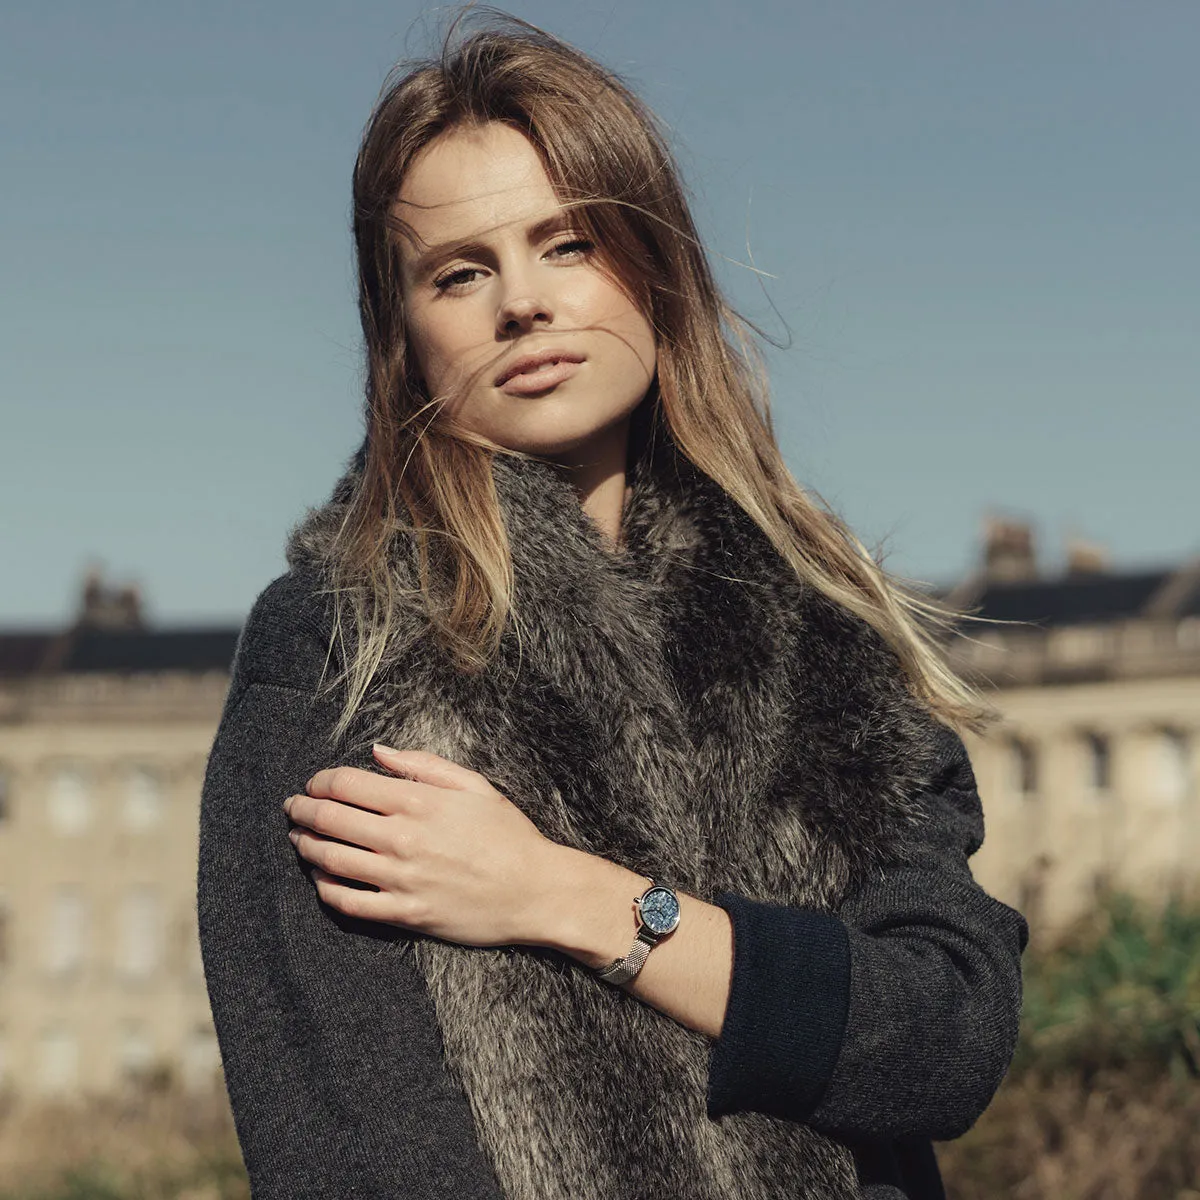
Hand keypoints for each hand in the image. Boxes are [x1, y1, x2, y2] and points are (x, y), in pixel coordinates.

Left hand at [283, 744, 558, 947]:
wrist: (535, 890)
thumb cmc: (508, 835)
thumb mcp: (474, 786)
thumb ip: (424, 764)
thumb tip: (379, 751)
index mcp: (418, 801)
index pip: (348, 784)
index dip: (321, 781)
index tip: (315, 783)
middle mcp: (403, 838)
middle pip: (330, 819)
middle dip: (303, 809)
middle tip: (293, 807)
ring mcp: (401, 878)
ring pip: (331, 860)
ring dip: (306, 846)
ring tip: (298, 838)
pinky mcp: (405, 913)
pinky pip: (349, 902)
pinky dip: (325, 888)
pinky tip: (320, 878)